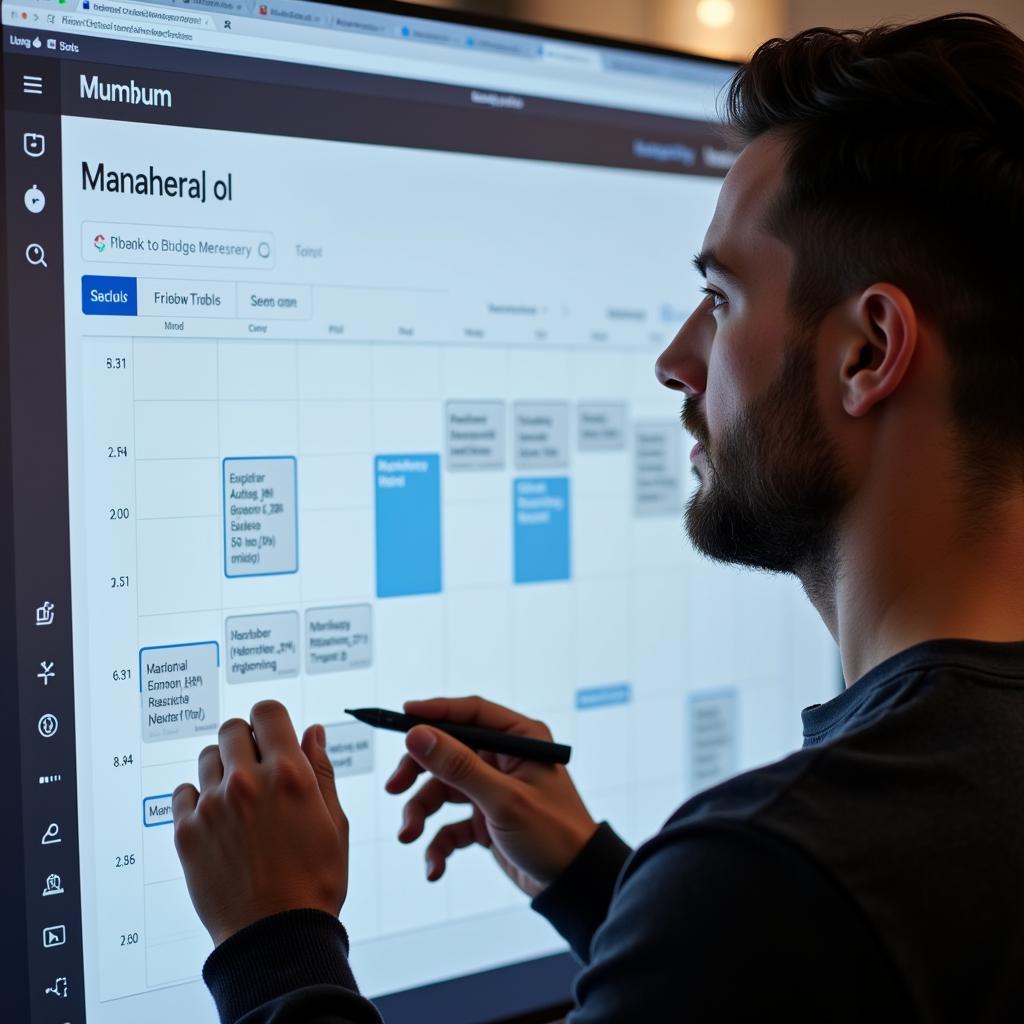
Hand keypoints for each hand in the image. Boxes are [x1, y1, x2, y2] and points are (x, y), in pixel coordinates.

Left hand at [172, 700, 347, 945]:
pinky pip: (183, 792)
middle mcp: (247, 782)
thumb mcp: (335, 822)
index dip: (272, 720)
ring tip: (238, 797)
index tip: (274, 735)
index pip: (267, 712)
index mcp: (288, 774)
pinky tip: (217, 817)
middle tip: (257, 767)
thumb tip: (312, 732)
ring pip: (207, 757)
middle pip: (232, 729)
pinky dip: (198, 797)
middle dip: (247, 740)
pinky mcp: (187, 832)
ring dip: (222, 767)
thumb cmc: (315, 881)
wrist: (276, 936)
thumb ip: (321, 770)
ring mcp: (213, 807)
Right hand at [385, 696, 597, 898]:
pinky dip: (438, 843)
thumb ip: (458, 766)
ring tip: (408, 836)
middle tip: (393, 788)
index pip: (471, 713)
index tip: (400, 716)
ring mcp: (493, 789)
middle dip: (418, 772)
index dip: (435, 713)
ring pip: (443, 789)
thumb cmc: (553, 834)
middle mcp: (505, 759)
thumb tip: (417, 734)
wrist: (573, 886)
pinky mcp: (486, 819)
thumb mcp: (502, 799)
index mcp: (520, 740)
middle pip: (448, 751)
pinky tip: (435, 868)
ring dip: (421, 812)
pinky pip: (451, 824)